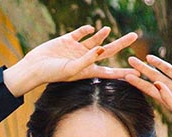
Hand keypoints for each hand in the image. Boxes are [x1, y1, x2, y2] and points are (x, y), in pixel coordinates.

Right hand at [3, 24, 140, 95]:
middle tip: (135, 36)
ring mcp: (77, 49)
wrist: (35, 67)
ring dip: (102, 35)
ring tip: (108, 29)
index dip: (122, 71)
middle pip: (108, 51)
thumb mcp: (71, 69)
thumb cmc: (52, 73)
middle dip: (121, 44)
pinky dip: (87, 30)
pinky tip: (91, 29)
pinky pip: (81, 33)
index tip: (136, 71)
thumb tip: (101, 48)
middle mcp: (85, 60)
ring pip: (95, 40)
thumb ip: (87, 60)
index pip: (110, 71)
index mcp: (88, 71)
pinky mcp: (68, 40)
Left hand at [124, 55, 171, 136]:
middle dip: (143, 68)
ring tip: (147, 57)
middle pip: (155, 76)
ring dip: (158, 63)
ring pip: (168, 70)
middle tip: (130, 60)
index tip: (126, 75)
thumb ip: (167, 98)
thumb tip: (156, 83)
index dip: (138, 82)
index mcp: (167, 99)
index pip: (149, 88)